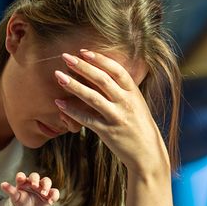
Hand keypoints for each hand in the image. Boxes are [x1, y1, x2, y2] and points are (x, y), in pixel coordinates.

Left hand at [1, 171, 59, 205]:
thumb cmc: (22, 201)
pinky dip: (53, 196)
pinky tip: (50, 202)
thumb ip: (10, 190)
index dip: (21, 176)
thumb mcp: (15, 197)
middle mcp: (33, 182)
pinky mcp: (49, 195)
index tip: (20, 179)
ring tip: (43, 194)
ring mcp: (42, 188)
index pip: (21, 175)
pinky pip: (54, 192)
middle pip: (35, 176)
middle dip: (35, 180)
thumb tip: (2, 184)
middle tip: (34, 186)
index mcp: (23, 182)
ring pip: (47, 181)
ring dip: (46, 186)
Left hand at [52, 49, 169, 178]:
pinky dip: (72, 110)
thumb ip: (122, 90)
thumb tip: (103, 73)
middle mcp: (126, 103)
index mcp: (133, 93)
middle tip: (65, 57)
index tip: (83, 51)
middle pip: (102, 80)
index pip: (117, 70)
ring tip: (58, 75)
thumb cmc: (139, 126)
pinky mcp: (108, 132)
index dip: (100, 59)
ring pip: (92, 97)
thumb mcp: (136, 104)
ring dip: (73, 85)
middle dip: (82, 66)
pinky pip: (86, 119)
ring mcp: (117, 117)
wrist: (148, 154)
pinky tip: (59, 103)